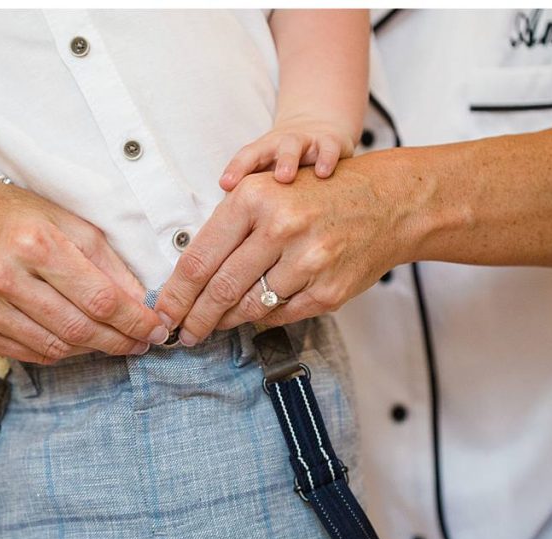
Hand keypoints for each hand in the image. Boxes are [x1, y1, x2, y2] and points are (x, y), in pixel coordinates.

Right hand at [0, 183, 169, 363]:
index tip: (157, 327)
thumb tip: (139, 301)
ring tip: (115, 342)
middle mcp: (5, 277)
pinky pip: (31, 355)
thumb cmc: (15, 215)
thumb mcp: (66, 220)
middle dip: (120, 340)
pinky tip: (79, 342)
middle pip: (79, 328)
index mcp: (35, 243)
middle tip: (143, 342)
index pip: (99, 297)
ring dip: (94, 350)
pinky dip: (62, 353)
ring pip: (57, 348)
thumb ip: (105, 260)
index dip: (134, 319)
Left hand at [155, 161, 410, 343]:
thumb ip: (228, 228)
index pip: (200, 259)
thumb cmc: (318, 196)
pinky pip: (280, 314)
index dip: (176, 294)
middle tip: (180, 334)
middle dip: (194, 318)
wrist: (389, 202)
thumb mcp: (268, 191)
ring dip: (225, 321)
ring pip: (249, 306)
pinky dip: (261, 318)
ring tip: (210, 326)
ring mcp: (308, 261)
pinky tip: (250, 316)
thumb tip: (189, 279)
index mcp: (255, 198)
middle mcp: (281, 227)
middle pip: (219, 288)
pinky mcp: (328, 290)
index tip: (162, 314)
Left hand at [219, 113, 356, 190]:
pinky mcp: (330, 142)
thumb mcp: (272, 177)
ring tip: (284, 177)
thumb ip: (254, 199)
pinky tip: (323, 173)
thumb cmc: (290, 164)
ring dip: (286, 160)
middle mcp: (279, 145)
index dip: (235, 169)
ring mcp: (305, 142)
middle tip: (248, 187)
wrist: (323, 129)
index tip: (225, 184)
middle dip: (253, 164)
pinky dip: (325, 159)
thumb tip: (235, 233)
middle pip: (262, 151)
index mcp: (262, 153)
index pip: (245, 158)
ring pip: (292, 146)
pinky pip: (328, 148)